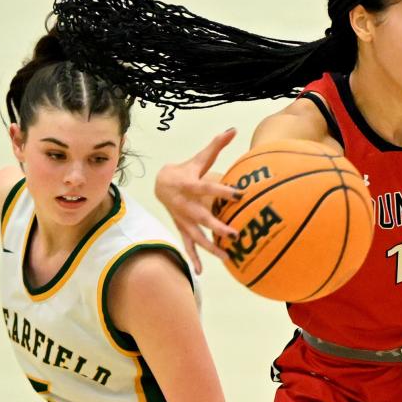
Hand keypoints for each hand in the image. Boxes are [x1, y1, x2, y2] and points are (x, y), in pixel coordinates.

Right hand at [155, 128, 241, 273]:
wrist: (161, 184)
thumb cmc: (185, 170)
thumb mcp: (199, 158)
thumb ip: (216, 146)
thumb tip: (233, 130)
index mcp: (189, 185)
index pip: (208, 188)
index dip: (223, 190)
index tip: (240, 193)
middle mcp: (185, 205)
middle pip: (203, 218)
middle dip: (218, 227)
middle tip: (235, 233)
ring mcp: (183, 220)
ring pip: (197, 236)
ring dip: (211, 247)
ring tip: (227, 256)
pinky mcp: (182, 229)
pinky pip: (188, 245)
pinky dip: (193, 258)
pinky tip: (200, 271)